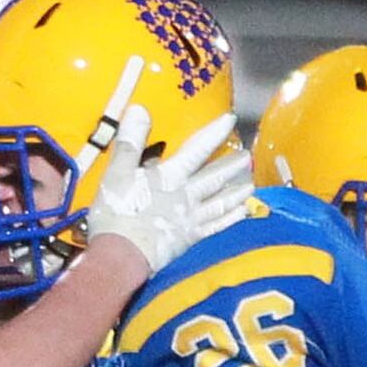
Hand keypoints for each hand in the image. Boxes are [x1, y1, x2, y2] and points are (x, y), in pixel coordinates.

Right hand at [87, 106, 252, 273]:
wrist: (121, 257)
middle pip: (214, 177)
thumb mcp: (117, 174)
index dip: (213, 133)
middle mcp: (186, 196)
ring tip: (250, 185)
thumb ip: (130, 142)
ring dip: (236, 192)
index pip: (196, 150)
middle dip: (231, 165)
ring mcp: (190, 220)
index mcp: (169, 177)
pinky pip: (216, 228)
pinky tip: (242, 214)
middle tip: (247, 157)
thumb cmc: (116, 215)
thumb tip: (139, 109)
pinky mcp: (190, 240)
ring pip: (220, 202)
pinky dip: (231, 219)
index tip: (230, 120)